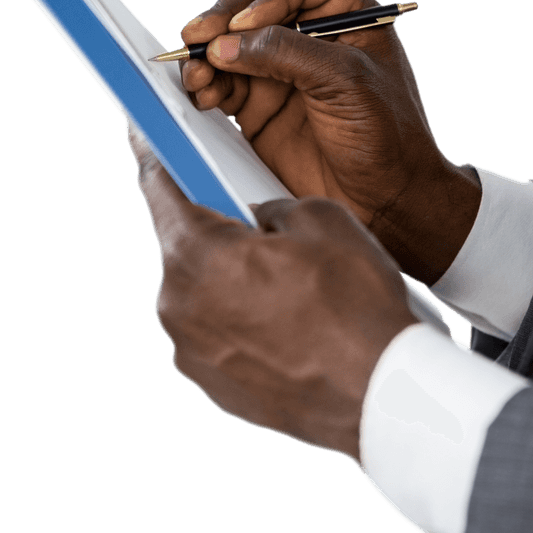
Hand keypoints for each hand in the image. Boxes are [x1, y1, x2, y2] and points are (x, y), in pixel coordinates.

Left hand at [128, 124, 415, 465]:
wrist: (382, 392)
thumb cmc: (357, 305)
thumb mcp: (323, 219)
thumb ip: (271, 207)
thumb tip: (257, 220)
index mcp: (196, 253)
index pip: (159, 186)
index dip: (159, 155)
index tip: (151, 139)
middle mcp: (177, 305)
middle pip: (186, 245)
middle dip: (222, 233)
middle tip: (273, 236)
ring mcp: (191, 353)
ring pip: (205, 294)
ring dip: (236, 283)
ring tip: (296, 291)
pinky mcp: (213, 387)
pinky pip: (220, 336)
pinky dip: (246, 325)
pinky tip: (293, 326)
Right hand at [179, 0, 479, 284]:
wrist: (389, 201)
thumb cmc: (389, 136)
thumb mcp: (347, 83)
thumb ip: (287, 54)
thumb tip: (224, 43)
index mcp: (344, 14)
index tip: (252, 24)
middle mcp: (307, 34)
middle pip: (248, 1)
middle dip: (221, 18)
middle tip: (199, 40)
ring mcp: (279, 70)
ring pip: (226, 43)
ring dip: (204, 54)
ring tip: (197, 77)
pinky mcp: (258, 107)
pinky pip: (219, 83)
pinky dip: (204, 85)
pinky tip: (200, 96)